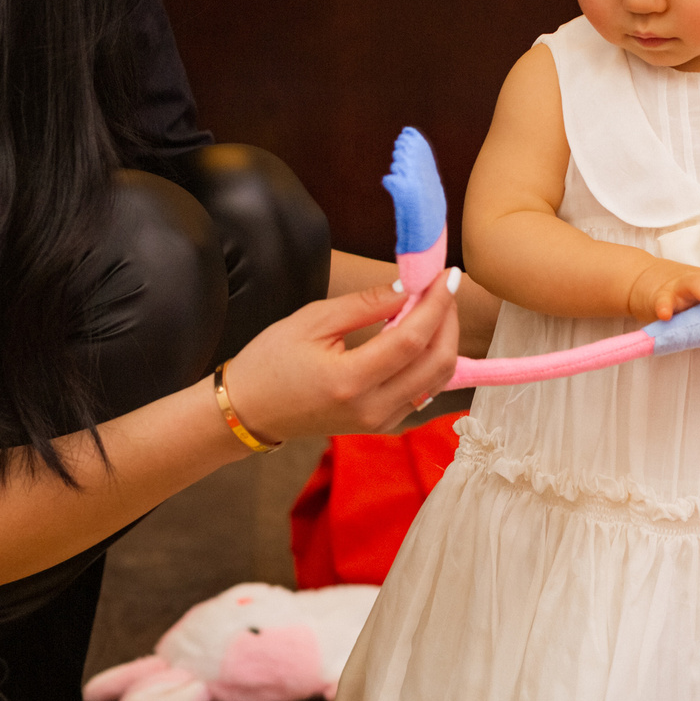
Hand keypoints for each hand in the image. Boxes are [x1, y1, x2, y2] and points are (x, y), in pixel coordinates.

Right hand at [217, 274, 460, 440]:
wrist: (251, 411)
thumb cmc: (271, 361)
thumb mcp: (311, 320)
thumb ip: (364, 304)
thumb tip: (407, 287)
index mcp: (350, 380)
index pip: (412, 340)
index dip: (437, 304)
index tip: (446, 275)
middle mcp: (372, 408)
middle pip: (436, 363)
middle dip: (448, 320)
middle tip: (442, 287)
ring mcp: (380, 422)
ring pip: (437, 380)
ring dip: (444, 340)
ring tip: (432, 306)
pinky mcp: (382, 425)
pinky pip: (423, 392)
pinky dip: (431, 360)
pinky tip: (420, 334)